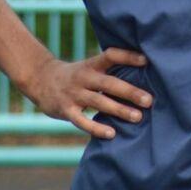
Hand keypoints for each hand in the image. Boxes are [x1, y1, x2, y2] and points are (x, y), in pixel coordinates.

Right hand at [22, 47, 153, 139]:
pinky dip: (96, 128)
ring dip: (119, 110)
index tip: (146, 60)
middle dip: (130, 92)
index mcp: (92, 64)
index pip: (111, 55)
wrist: (40, 80)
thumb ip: (109, 72)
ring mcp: (74, 94)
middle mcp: (84, 77)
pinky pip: (82, 121)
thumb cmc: (76, 75)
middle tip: (149, 100)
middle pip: (109, 83)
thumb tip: (142, 78)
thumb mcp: (89, 66)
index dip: (128, 56)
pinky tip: (112, 133)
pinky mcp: (66, 110)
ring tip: (138, 117)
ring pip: (99, 102)